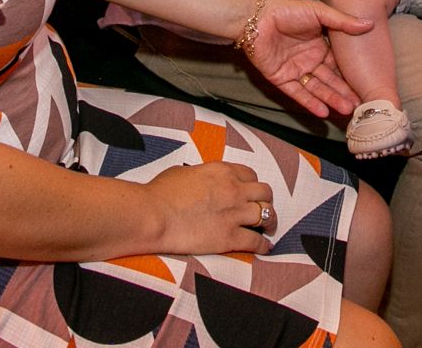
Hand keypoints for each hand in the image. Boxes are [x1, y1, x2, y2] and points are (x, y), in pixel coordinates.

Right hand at [147, 162, 277, 253]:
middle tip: (263, 208)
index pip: (250, 174)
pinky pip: (256, 242)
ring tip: (268, 228)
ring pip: (266, 215)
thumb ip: (199, 175)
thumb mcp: (182, 173)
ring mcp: (233, 214)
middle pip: (264, 192)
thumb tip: (199, 181)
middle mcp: (233, 189)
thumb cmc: (158, 194)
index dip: (252, 184)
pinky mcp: (229, 238)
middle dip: (265, 200)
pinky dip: (263, 246)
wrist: (152, 215)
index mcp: (221, 171)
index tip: (250, 192)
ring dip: (269, 222)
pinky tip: (264, 249)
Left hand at [244, 0, 368, 116]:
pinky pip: (297, 93)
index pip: (338, 65)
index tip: (366, 87)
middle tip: (361, 106)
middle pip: (330, 80)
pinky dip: (309, 102)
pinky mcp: (281, 78)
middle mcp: (309, 59)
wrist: (256, 16)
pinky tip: (323, 112)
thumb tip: (370, 24)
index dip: (350, 76)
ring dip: (331, 99)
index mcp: (320, 45)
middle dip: (344, 93)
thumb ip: (344, 22)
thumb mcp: (320, 13)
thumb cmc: (288, 10)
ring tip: (346, 110)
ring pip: (316, 89)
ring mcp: (295, 70)